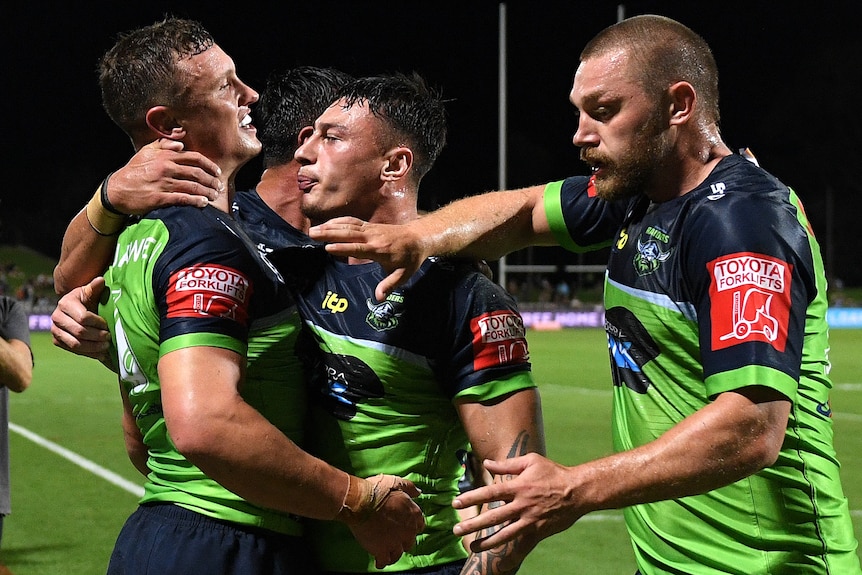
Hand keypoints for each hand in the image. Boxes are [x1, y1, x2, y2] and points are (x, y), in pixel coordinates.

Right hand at [51, 277, 109, 360]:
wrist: (74, 310)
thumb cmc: (86, 300)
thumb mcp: (90, 292)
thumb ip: (95, 288)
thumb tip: (100, 280)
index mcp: (65, 303)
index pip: (83, 317)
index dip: (97, 323)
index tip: (107, 325)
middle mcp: (56, 317)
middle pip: (80, 332)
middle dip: (97, 336)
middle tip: (109, 337)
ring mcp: (55, 330)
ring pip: (76, 344)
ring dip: (94, 347)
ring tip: (106, 346)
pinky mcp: (57, 341)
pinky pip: (73, 351)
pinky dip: (89, 353)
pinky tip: (100, 353)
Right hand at [107, 139, 222, 214]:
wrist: (117, 190)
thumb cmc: (133, 171)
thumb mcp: (145, 152)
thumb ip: (163, 145)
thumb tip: (181, 143)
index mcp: (165, 156)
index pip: (194, 158)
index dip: (209, 165)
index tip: (217, 171)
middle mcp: (166, 168)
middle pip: (197, 173)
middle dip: (211, 180)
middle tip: (219, 186)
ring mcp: (163, 184)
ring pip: (192, 187)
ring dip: (207, 192)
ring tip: (214, 196)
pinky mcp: (160, 198)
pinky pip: (182, 199)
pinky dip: (195, 201)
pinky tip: (203, 203)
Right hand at [308, 217, 427, 300]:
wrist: (418, 237)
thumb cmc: (410, 259)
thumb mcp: (403, 275)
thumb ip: (390, 285)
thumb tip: (379, 298)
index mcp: (379, 249)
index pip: (358, 247)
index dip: (343, 247)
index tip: (327, 248)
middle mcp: (372, 236)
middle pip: (348, 233)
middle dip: (329, 233)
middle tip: (312, 234)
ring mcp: (370, 229)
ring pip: (348, 225)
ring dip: (330, 226)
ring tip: (313, 229)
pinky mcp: (369, 225)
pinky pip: (351, 221)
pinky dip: (338, 221)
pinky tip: (327, 223)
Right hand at [346, 474, 425, 567]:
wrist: (360, 502)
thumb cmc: (377, 490)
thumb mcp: (396, 483)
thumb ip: (409, 488)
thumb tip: (418, 492)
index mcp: (413, 514)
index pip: (420, 524)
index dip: (412, 525)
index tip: (407, 526)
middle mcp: (408, 530)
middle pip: (410, 541)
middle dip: (403, 540)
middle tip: (395, 539)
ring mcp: (396, 542)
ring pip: (399, 553)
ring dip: (394, 553)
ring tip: (388, 553)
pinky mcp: (382, 550)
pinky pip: (384, 561)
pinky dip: (382, 562)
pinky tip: (378, 562)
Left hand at [452, 453, 581, 553]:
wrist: (578, 491)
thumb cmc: (554, 472)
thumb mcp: (530, 462)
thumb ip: (507, 465)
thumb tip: (487, 464)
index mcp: (518, 486)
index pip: (489, 493)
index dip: (471, 497)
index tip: (455, 502)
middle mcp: (522, 505)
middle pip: (493, 516)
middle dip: (473, 524)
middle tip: (456, 530)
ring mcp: (530, 520)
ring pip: (505, 534)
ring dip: (487, 541)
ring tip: (471, 547)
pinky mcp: (539, 531)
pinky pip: (524, 546)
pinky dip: (514, 557)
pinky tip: (502, 566)